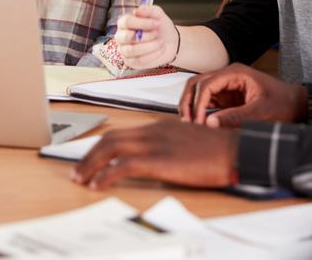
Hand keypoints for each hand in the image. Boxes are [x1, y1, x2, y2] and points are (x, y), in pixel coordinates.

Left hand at [71, 120, 237, 189]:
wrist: (233, 149)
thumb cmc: (217, 149)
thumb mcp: (187, 141)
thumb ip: (168, 145)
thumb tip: (157, 158)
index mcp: (158, 126)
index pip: (120, 133)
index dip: (101, 146)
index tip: (91, 158)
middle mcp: (151, 131)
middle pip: (109, 138)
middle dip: (88, 155)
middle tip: (77, 170)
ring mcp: (153, 144)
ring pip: (110, 149)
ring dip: (90, 165)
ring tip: (80, 179)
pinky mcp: (157, 160)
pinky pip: (122, 167)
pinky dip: (105, 176)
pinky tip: (97, 185)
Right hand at [112, 4, 178, 68]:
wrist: (170, 41)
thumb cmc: (160, 27)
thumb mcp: (157, 14)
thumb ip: (148, 10)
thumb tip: (137, 11)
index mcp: (124, 23)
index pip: (126, 22)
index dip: (142, 23)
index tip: (156, 23)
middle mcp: (121, 36)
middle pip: (126, 37)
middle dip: (145, 36)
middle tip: (157, 33)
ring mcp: (124, 50)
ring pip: (132, 50)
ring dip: (150, 46)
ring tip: (161, 42)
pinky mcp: (131, 62)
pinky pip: (139, 60)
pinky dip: (152, 55)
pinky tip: (160, 49)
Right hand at [179, 63, 305, 127]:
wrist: (296, 105)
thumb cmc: (282, 104)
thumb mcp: (260, 112)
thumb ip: (234, 117)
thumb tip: (209, 124)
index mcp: (235, 73)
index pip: (206, 84)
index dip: (198, 103)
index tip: (198, 122)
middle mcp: (228, 76)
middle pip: (197, 84)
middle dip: (188, 102)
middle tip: (186, 122)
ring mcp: (226, 85)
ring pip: (199, 91)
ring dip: (192, 105)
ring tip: (189, 124)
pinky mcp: (228, 96)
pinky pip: (208, 100)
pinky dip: (200, 110)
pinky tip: (198, 124)